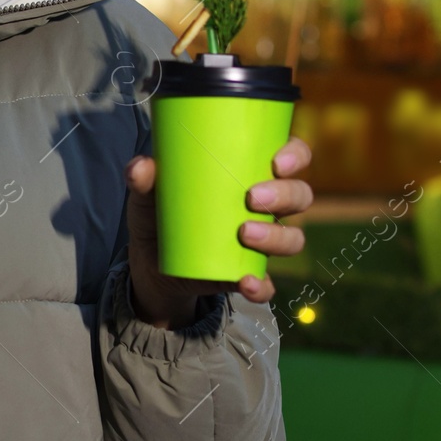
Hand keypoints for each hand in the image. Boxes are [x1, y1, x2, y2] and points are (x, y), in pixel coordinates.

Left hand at [125, 135, 314, 322]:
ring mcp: (261, 242)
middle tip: (252, 198)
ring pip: (292, 238)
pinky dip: (261, 286)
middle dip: (284, 195)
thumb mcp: (148, 194)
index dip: (295, 155)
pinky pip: (267, 284)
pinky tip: (246, 282)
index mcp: (250, 174)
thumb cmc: (160, 213)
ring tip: (244, 233)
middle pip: (300, 195)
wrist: (152, 263)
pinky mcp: (247, 274)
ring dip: (276, 236)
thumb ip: (144, 178)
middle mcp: (265, 206)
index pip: (291, 156)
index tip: (277, 161)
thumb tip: (140, 168)